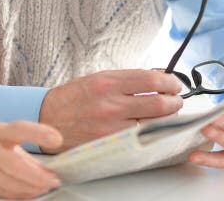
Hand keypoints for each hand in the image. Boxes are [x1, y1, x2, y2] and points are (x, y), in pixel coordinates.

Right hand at [0, 121, 62, 198]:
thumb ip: (15, 145)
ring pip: (12, 185)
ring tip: (46, 186)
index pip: (19, 129)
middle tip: (54, 179)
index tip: (57, 138)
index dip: (39, 133)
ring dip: (33, 189)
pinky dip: (20, 195)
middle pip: (17, 167)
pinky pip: (5, 194)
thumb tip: (40, 163)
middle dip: (39, 176)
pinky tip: (30, 193)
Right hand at [39, 70, 183, 152]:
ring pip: (154, 124)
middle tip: (176, 101)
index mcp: (107, 82)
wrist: (47, 118)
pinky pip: (140, 139)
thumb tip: (156, 78)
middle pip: (159, 103)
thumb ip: (126, 80)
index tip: (175, 84)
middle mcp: (110, 103)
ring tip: (167, 115)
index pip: (151, 79)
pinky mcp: (109, 144)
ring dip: (166, 120)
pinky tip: (153, 129)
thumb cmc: (73, 98)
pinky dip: (152, 134)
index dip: (170, 82)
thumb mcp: (98, 79)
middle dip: (175, 102)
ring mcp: (111, 127)